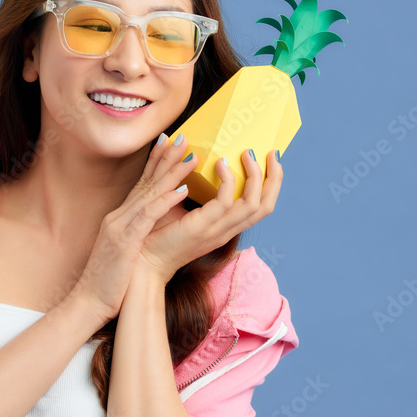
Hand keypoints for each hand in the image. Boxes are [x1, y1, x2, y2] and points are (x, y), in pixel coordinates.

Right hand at [71, 133, 198, 322]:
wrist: (89, 302)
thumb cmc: (110, 281)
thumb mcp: (124, 250)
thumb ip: (135, 232)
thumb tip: (151, 222)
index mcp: (120, 218)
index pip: (141, 184)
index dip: (155, 162)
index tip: (169, 143)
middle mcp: (119, 217)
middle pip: (146, 182)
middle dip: (165, 158)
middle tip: (183, 137)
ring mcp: (120, 227)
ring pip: (149, 193)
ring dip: (171, 173)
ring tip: (190, 156)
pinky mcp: (125, 242)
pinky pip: (148, 217)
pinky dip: (165, 201)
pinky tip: (183, 190)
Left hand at [137, 140, 283, 283]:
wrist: (142, 262)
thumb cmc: (157, 234)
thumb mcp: (184, 211)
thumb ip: (196, 193)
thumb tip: (197, 160)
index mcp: (225, 228)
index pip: (261, 208)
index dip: (271, 183)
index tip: (268, 159)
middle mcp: (226, 230)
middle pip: (266, 206)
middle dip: (274, 177)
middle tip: (272, 153)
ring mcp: (217, 230)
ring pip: (254, 204)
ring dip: (254, 175)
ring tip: (246, 153)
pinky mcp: (202, 226)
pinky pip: (226, 201)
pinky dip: (227, 179)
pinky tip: (218, 163)